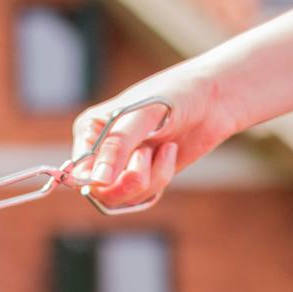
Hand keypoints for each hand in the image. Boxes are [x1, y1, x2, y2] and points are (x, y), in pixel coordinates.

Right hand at [71, 62, 236, 210]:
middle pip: (100, 191)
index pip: (78, 171)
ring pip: (124, 197)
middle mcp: (102, 150)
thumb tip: (96, 181)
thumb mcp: (142, 116)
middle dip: (128, 180)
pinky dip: (160, 178)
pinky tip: (169, 153)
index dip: (97, 180)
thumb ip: (117, 148)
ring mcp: (125, 164)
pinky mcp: (147, 175)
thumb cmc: (175, 95)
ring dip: (149, 178)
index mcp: (90, 130)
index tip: (115, 173)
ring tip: (164, 148)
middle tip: (145, 156)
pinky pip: (145, 195)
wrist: (214, 97)